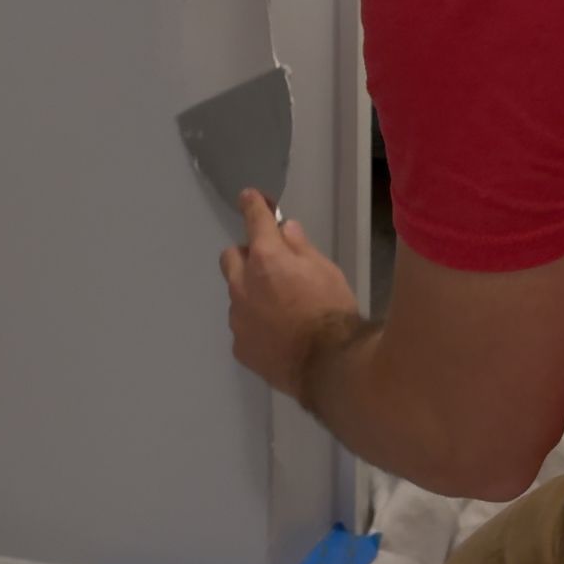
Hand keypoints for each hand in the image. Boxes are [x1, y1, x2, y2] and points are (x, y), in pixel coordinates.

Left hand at [219, 192, 359, 396]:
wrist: (329, 366)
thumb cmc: (333, 310)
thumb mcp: (326, 270)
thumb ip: (300, 248)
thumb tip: (285, 231)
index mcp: (266, 259)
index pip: (254, 220)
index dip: (252, 205)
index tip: (249, 197)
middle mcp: (243, 284)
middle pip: (230, 257)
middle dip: (246, 255)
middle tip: (270, 265)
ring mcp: (237, 317)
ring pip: (236, 294)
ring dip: (251, 293)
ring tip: (280, 310)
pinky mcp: (239, 346)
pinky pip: (242, 326)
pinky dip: (255, 325)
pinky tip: (277, 336)